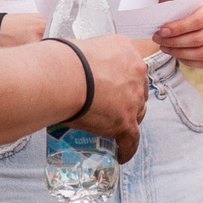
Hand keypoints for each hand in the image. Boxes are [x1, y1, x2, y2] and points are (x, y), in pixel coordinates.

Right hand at [69, 33, 149, 161]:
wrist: (65, 76)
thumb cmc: (65, 60)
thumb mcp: (82, 48)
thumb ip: (86, 59)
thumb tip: (72, 70)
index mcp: (125, 50)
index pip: (130, 67)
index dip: (122, 79)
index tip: (114, 85)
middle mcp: (135, 72)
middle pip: (137, 89)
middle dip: (128, 99)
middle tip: (113, 107)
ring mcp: (132, 97)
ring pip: (137, 112)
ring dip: (128, 120)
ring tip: (115, 129)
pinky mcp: (125, 120)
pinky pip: (131, 138)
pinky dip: (127, 147)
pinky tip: (121, 154)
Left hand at [153, 0, 202, 67]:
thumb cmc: (195, 2)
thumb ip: (177, 6)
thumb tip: (163, 22)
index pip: (199, 20)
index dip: (178, 28)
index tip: (162, 30)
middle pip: (199, 39)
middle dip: (175, 42)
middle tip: (158, 39)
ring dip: (179, 53)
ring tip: (164, 47)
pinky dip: (188, 61)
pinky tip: (176, 54)